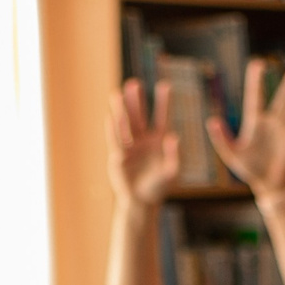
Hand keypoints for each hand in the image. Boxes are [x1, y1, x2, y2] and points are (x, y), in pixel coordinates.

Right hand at [107, 78, 179, 205]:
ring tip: (116, 94)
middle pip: (140, 116)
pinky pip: (115, 141)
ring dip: (121, 110)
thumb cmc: (159, 187)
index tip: (165, 85)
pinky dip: (113, 130)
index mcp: (159, 141)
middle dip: (136, 101)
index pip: (162, 117)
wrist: (141, 201)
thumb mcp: (172, 173)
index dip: (164, 102)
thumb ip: (175, 156)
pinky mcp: (118, 157)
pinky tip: (110, 117)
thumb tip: (174, 137)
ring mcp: (130, 147)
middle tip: (134, 83)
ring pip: (125, 125)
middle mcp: (144, 140)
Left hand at [204, 58, 284, 197]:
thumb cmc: (249, 169)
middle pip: (281, 98)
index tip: (258, 63)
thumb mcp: (231, 154)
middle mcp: (271, 123)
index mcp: (254, 123)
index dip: (256, 81)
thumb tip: (211, 121)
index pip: (255, 97)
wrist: (268, 185)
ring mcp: (284, 130)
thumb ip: (221, 139)